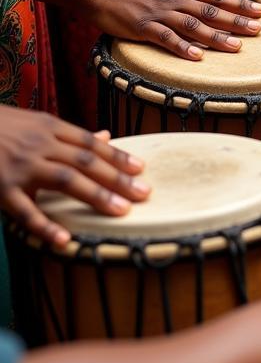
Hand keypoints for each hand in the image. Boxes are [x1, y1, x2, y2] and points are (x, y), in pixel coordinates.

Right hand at [0, 107, 149, 247]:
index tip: (142, 169)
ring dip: (96, 195)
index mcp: (48, 127)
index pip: (91, 144)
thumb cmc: (0, 127)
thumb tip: (107, 136)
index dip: (118, 157)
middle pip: (86, 161)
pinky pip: (25, 210)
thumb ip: (70, 134)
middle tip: (145, 193)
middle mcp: (38, 145)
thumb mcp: (35, 123)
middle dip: (118, 178)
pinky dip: (45, 225)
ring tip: (122, 211)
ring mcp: (19, 166)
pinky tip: (65, 239)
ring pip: (65, 180)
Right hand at [79, 0, 260, 61]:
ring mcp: (159, 10)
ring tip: (237, 48)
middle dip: (237, 20)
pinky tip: (198, 57)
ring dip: (217, 36)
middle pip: (212, 8)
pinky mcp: (142, 26)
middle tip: (259, 29)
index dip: (241, 2)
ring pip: (193, 24)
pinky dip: (182, 47)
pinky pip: (166, 38)